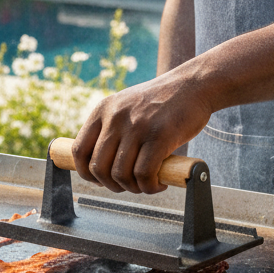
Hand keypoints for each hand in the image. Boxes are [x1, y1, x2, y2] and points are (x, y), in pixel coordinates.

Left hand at [71, 69, 212, 193]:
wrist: (194, 85)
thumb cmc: (163, 102)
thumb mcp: (127, 106)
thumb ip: (112, 128)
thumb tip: (98, 165)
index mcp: (104, 109)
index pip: (79, 150)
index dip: (86, 173)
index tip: (100, 181)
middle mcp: (116, 117)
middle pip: (98, 167)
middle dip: (112, 185)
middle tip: (129, 185)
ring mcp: (137, 126)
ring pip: (120, 175)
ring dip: (133, 188)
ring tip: (147, 184)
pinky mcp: (159, 136)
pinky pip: (144, 175)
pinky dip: (150, 187)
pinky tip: (159, 183)